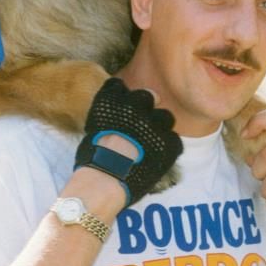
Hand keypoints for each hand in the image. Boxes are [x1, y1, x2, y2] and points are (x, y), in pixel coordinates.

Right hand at [74, 78, 182, 205]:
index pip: (118, 86)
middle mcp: (135, 106)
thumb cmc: (92, 160)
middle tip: (141, 125)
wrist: (106, 179)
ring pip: (165, 117)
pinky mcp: (168, 143)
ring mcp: (155, 123)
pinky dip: (168, 147)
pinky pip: (174, 140)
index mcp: (112, 100)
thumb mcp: (93, 131)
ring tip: (151, 143)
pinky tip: (158, 157)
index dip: (122, 98)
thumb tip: (113, 124)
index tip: (121, 109)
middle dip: (145, 108)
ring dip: (159, 127)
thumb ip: (108, 120)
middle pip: (148, 96)